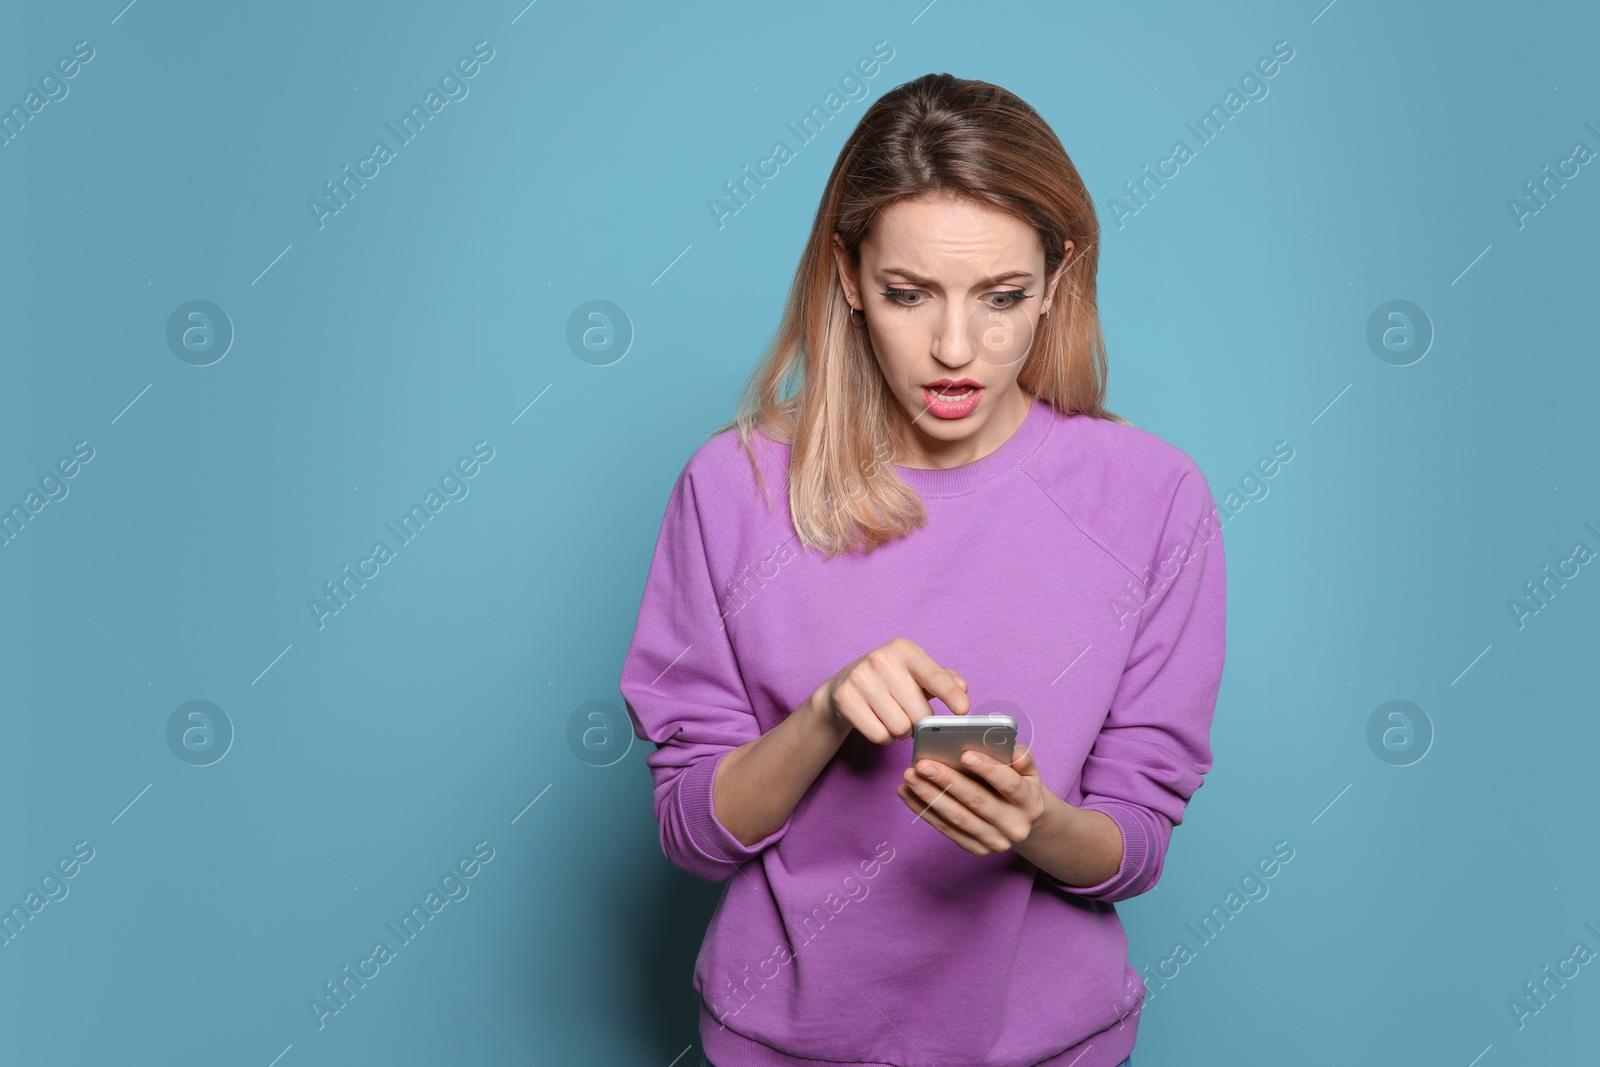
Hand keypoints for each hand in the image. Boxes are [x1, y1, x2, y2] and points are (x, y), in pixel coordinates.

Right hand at [812, 637, 968, 743]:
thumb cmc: (890, 678)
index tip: (963, 709)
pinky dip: (883, 736)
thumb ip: (942, 679)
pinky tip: (877, 721)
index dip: (950, 695)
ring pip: (900, 728)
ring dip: (901, 731)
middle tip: (910, 715)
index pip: (934, 677)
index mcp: (903, 650)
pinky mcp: (845, 699)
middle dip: (919, 723)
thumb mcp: (916, 671)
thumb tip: (962, 687)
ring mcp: (860, 679)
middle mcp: (881, 660)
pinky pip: (879, 735)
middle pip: (919, 713)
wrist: (843, 684)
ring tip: (892, 717)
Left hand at [897, 742, 1048, 855]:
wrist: (1024, 823)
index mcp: (1030, 802)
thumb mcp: (1029, 771)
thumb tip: (1010, 750)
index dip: (988, 769)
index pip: (1010, 785)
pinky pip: (945, 828)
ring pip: (957, 817)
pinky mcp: (976, 848)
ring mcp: (994, 841)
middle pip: (977, 801)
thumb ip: (1021, 758)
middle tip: (922, 764)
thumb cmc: (1020, 786)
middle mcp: (1015, 826)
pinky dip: (924, 810)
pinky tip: (907, 792)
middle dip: (947, 781)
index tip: (964, 754)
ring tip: (909, 777)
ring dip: (929, 796)